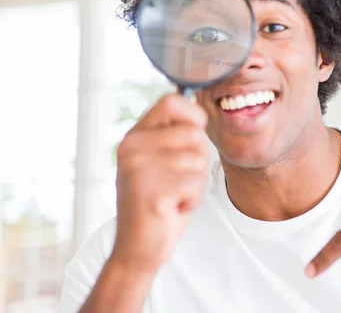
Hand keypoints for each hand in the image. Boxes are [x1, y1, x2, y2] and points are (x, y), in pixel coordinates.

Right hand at [110, 94, 208, 272]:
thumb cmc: (160, 203)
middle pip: (194, 133)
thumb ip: (176, 136)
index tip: (193, 141)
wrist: (139, 248)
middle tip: (179, 182)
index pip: (172, 101)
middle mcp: (132, 147)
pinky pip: (195, 183)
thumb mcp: (164, 162)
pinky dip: (193, 199)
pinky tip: (173, 208)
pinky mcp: (149, 189)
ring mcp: (137, 167)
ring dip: (196, 183)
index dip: (193, 116)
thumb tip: (199, 107)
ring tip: (175, 196)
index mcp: (135, 136)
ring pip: (198, 159)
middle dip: (199, 160)